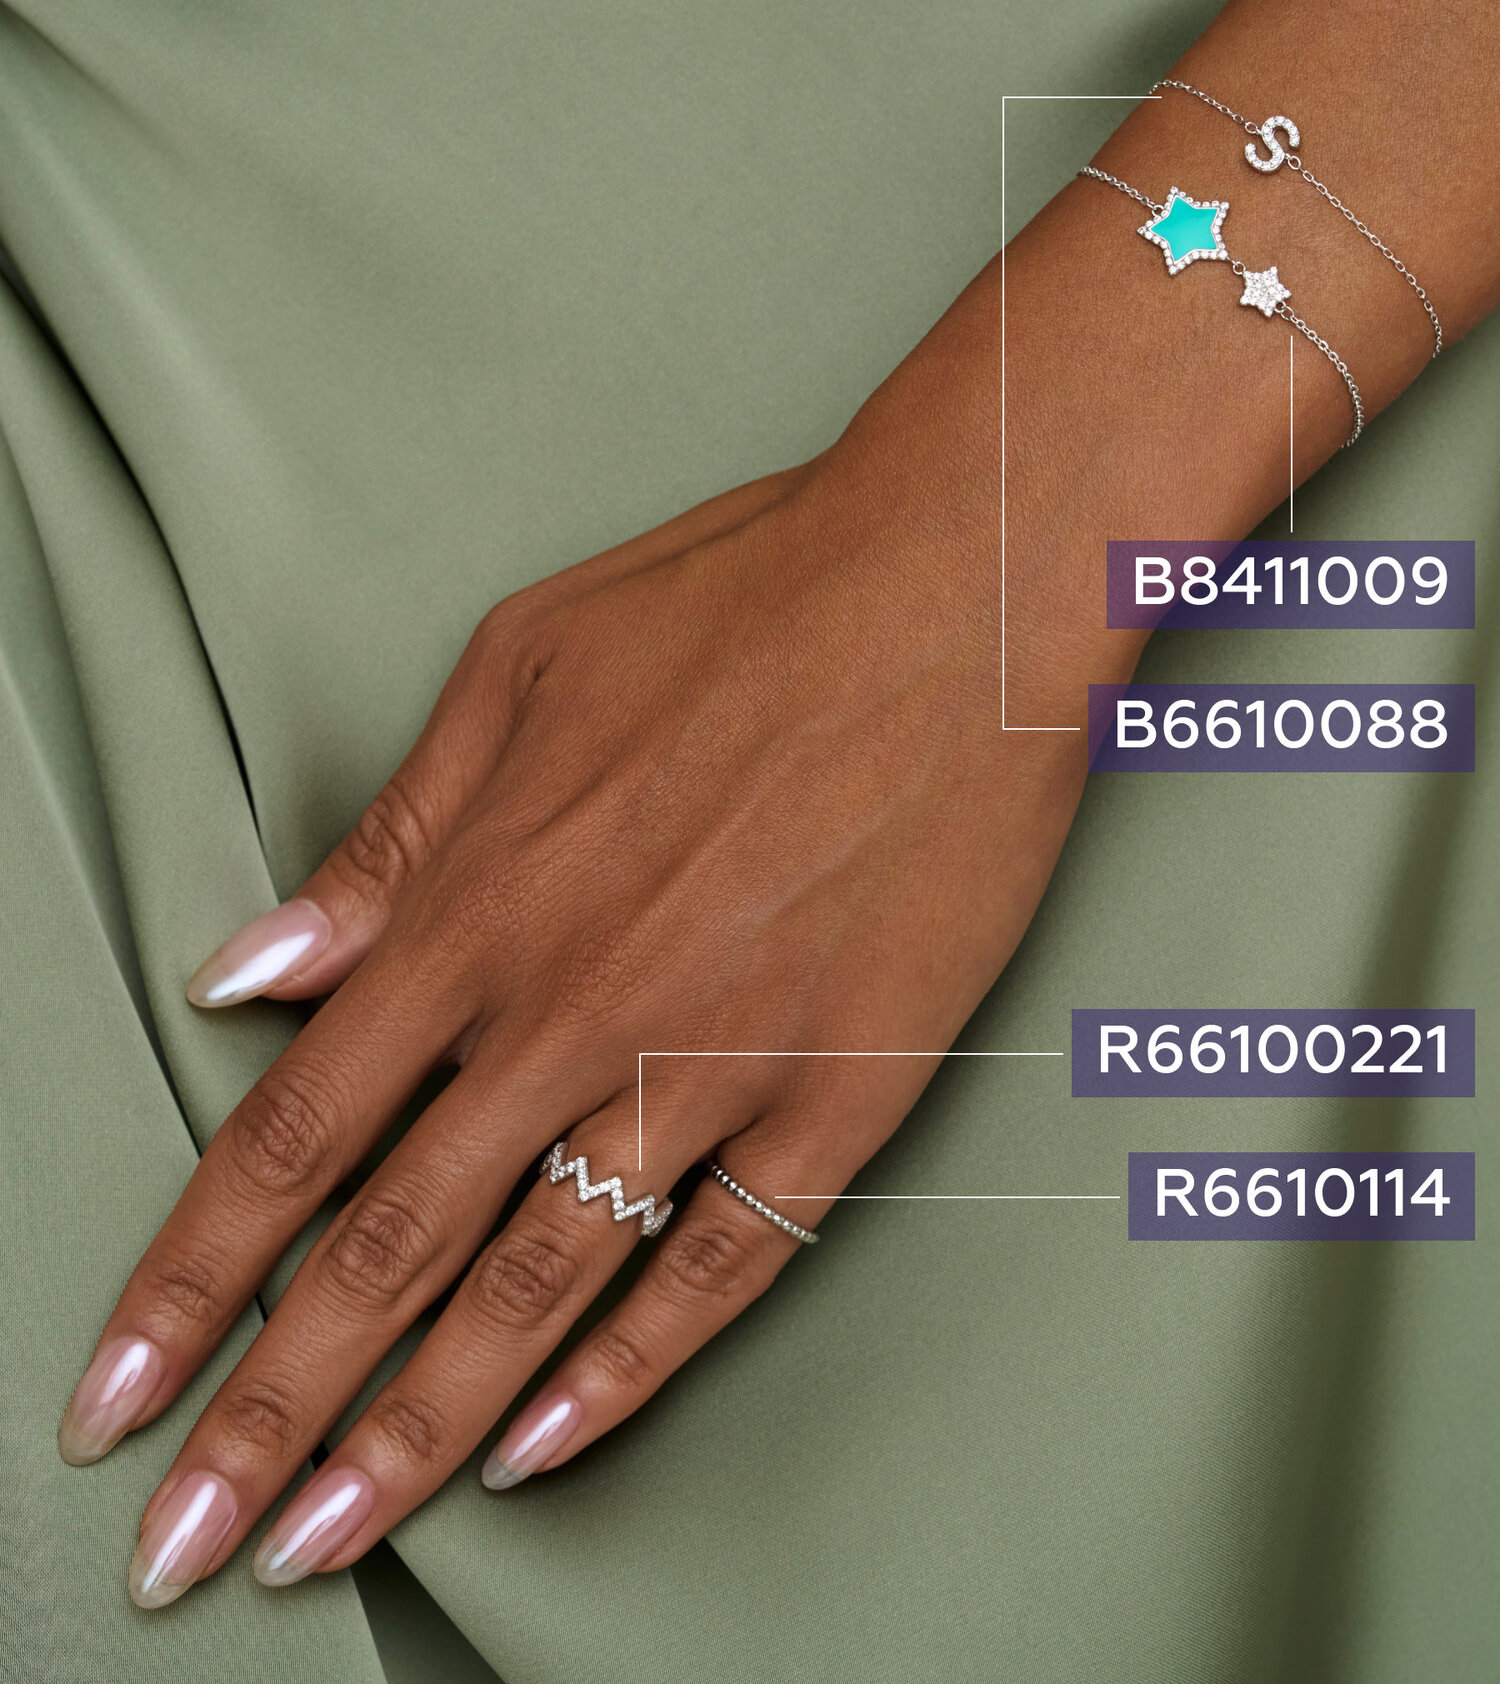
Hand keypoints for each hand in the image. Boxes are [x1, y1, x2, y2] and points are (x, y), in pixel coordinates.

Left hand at [58, 350, 1095, 1608]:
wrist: (962, 586)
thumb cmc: (744, 597)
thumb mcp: (525, 669)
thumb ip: (394, 837)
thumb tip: (263, 963)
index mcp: (484, 898)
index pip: (291, 1132)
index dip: (190, 1280)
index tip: (114, 1393)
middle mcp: (575, 1004)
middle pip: (388, 1251)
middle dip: (268, 1416)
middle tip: (183, 1549)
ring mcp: (713, 1058)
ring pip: (536, 1286)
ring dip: (415, 1434)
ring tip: (327, 1544)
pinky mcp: (844, 1089)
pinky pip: (721, 1262)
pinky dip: (628, 1368)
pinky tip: (549, 1446)